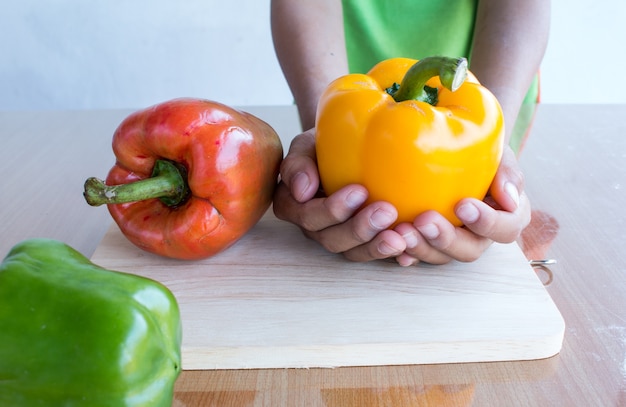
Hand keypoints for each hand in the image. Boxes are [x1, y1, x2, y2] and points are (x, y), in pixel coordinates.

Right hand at [273, 128, 408, 261]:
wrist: (351, 147)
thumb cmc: (326, 145)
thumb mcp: (307, 145)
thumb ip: (297, 163)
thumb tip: (303, 190)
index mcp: (295, 206)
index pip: (307, 216)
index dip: (331, 210)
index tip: (359, 191)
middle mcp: (316, 227)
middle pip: (331, 239)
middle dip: (359, 229)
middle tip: (386, 211)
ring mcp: (341, 239)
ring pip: (354, 253)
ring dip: (376, 246)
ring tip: (400, 236)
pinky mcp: (365, 244)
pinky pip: (377, 256)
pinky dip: (393, 257)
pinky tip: (409, 253)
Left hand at [393, 146, 530, 265]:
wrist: (449, 149)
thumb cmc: (479, 151)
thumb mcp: (497, 153)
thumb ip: (507, 171)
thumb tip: (509, 198)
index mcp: (506, 217)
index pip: (506, 228)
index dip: (487, 223)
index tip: (463, 205)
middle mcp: (480, 236)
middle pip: (470, 249)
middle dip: (446, 238)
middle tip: (423, 220)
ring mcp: (453, 242)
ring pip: (441, 256)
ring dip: (421, 247)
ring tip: (401, 230)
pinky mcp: (428, 243)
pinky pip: (417, 255)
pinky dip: (405, 253)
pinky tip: (393, 244)